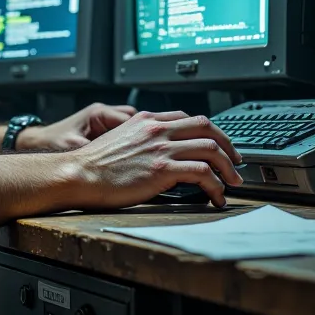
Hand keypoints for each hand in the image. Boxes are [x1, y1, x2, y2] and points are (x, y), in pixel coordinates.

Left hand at [17, 103, 136, 152]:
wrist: (37, 144)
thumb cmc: (51, 143)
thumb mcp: (74, 148)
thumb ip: (95, 151)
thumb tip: (116, 160)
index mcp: (99, 113)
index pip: (132, 119)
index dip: (142, 133)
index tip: (148, 147)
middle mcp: (103, 114)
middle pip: (135, 121)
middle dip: (141, 136)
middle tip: (145, 153)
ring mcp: (103, 123)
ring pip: (130, 128)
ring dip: (134, 140)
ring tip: (138, 156)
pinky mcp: (100, 132)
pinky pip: (121, 136)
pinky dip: (126, 145)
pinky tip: (128, 158)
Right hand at [64, 110, 243, 209]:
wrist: (79, 174)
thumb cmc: (93, 164)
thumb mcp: (120, 139)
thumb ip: (141, 138)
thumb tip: (158, 152)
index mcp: (147, 120)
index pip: (190, 118)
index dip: (210, 132)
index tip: (218, 145)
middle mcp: (157, 129)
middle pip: (207, 128)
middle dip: (228, 146)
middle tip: (236, 162)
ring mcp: (161, 148)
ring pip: (211, 149)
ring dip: (228, 168)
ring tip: (232, 183)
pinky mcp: (162, 169)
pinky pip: (202, 173)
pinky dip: (216, 186)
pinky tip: (216, 196)